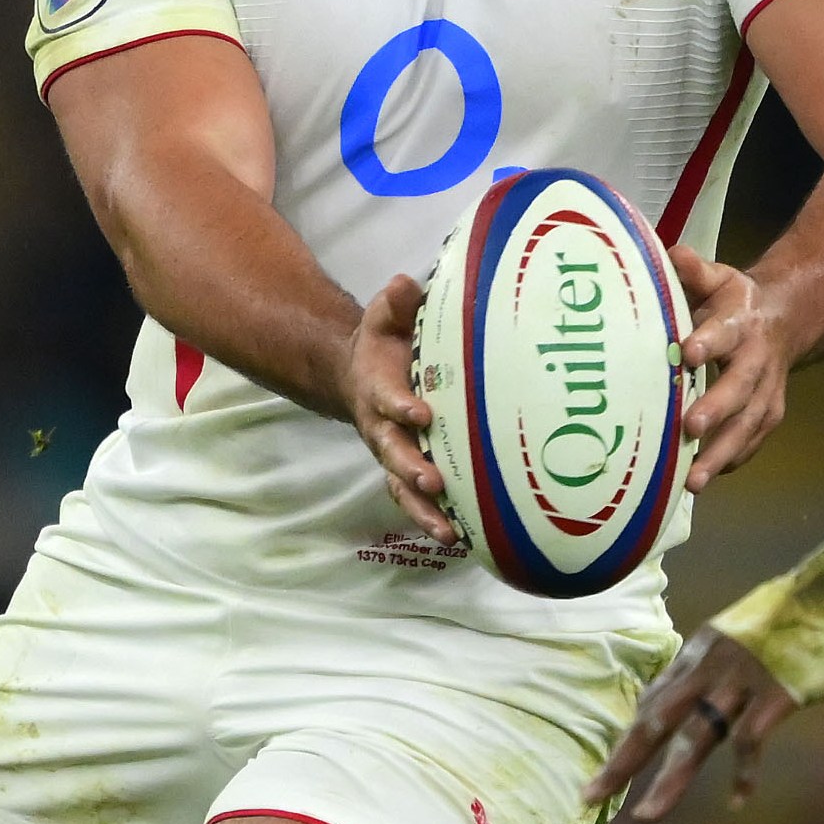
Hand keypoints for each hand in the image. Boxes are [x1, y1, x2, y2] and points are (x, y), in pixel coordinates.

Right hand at [344, 271, 454, 541]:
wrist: (359, 373)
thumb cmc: (384, 344)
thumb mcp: (385, 318)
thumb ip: (395, 304)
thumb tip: (403, 284)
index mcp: (377, 389)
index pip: (388, 400)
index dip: (401, 407)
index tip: (422, 413)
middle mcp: (383, 428)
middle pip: (393, 454)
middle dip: (411, 469)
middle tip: (434, 482)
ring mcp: (394, 453)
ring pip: (402, 487)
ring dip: (423, 509)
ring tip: (448, 531)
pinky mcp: (407, 470)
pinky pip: (417, 500)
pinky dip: (434, 519)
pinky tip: (464, 539)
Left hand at [584, 626, 800, 819]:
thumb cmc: (802, 610)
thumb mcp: (749, 628)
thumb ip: (726, 656)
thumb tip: (714, 680)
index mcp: (702, 647)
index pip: (655, 697)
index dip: (632, 733)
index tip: (614, 763)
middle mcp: (710, 663)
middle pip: (655, 719)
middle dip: (622, 760)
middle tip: (591, 794)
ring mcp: (741, 679)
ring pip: (693, 737)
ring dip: (667, 780)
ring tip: (644, 816)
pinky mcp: (775, 693)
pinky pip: (748, 741)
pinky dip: (743, 774)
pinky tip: (737, 801)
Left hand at [670, 245, 785, 490]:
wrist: (784, 318)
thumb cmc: (733, 301)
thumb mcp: (718, 278)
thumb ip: (694, 270)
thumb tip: (673, 254)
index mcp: (740, 322)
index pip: (725, 332)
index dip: (709, 342)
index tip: (688, 353)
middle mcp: (757, 359)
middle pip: (739, 387)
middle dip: (716, 408)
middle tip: (691, 426)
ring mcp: (766, 391)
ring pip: (748, 424)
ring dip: (722, 452)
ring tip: (695, 479)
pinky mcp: (768, 413)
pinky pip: (752, 441)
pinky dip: (732, 460)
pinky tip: (707, 478)